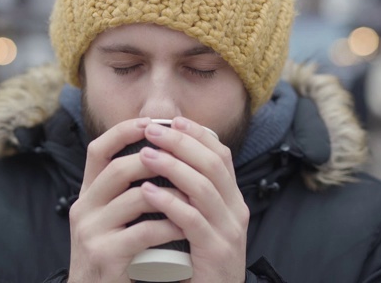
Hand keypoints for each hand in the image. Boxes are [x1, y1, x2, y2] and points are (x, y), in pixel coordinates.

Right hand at [67, 117, 184, 282]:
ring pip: (135, 198)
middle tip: (182, 157)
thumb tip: (161, 155)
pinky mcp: (105, 255)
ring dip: (170, 194)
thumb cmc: (114, 256)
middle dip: (154, 159)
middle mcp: (83, 209)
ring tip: (195, 194)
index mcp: (87, 195)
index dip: (122, 132)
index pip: (96, 150)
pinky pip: (144, 232)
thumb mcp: (112, 219)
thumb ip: (127, 191)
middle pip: (118, 168)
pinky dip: (169, 226)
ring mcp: (91, 232)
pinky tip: (185, 226)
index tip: (150, 122)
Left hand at [137, 117, 248, 282]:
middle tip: (152, 130)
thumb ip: (192, 194)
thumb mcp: (202, 222)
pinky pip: (192, 220)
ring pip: (203, 187)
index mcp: (233, 200)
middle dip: (181, 142)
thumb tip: (167, 158)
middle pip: (212, 164)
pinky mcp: (215, 252)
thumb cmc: (200, 261)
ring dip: (171, 166)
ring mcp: (229, 231)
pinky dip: (169, 202)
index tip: (174, 120)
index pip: (221, 155)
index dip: (198, 135)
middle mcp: (236, 211)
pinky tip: (147, 192)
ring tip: (144, 154)